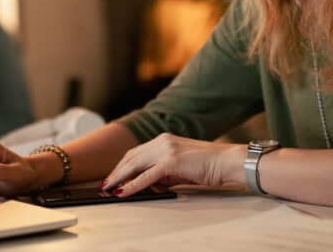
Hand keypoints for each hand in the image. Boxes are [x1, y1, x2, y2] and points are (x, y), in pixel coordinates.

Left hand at [101, 133, 243, 195]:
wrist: (228, 162)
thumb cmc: (209, 166)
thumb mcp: (181, 168)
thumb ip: (165, 173)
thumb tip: (151, 185)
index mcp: (165, 140)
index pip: (136, 152)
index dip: (122, 165)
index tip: (113, 176)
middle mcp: (163, 141)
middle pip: (131, 157)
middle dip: (116, 172)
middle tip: (104, 185)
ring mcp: (166, 149)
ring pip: (134, 164)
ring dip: (119, 178)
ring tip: (108, 189)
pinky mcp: (171, 161)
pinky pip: (146, 176)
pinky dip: (132, 185)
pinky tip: (123, 192)